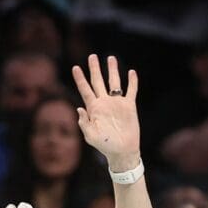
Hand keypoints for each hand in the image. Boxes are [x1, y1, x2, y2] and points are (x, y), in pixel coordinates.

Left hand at [71, 54, 140, 170]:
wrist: (122, 151)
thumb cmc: (105, 145)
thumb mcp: (91, 136)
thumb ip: (84, 123)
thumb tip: (79, 108)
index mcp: (94, 109)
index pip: (85, 90)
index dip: (80, 79)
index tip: (75, 68)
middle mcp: (104, 103)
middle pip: (98, 81)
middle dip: (95, 69)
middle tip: (92, 56)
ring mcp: (117, 103)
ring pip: (114, 82)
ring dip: (113, 70)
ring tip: (110, 58)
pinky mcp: (129, 106)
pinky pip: (131, 91)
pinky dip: (132, 82)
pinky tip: (131, 72)